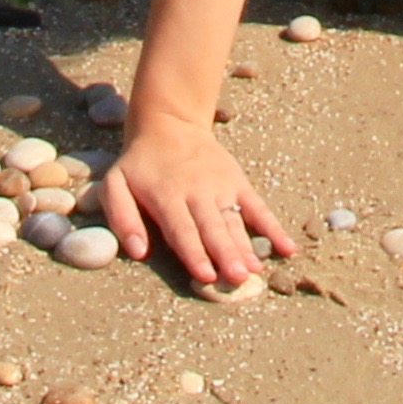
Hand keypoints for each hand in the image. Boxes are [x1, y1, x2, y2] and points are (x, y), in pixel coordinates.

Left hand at [98, 113, 293, 293]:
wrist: (170, 123)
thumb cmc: (139, 163)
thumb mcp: (115, 184)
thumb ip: (122, 217)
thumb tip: (138, 252)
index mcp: (167, 196)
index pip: (182, 230)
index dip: (195, 254)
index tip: (206, 276)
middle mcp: (198, 192)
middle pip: (213, 228)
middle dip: (226, 255)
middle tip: (238, 279)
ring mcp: (222, 187)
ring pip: (235, 221)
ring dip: (246, 247)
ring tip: (256, 271)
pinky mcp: (238, 182)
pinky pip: (258, 207)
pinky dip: (273, 227)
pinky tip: (287, 248)